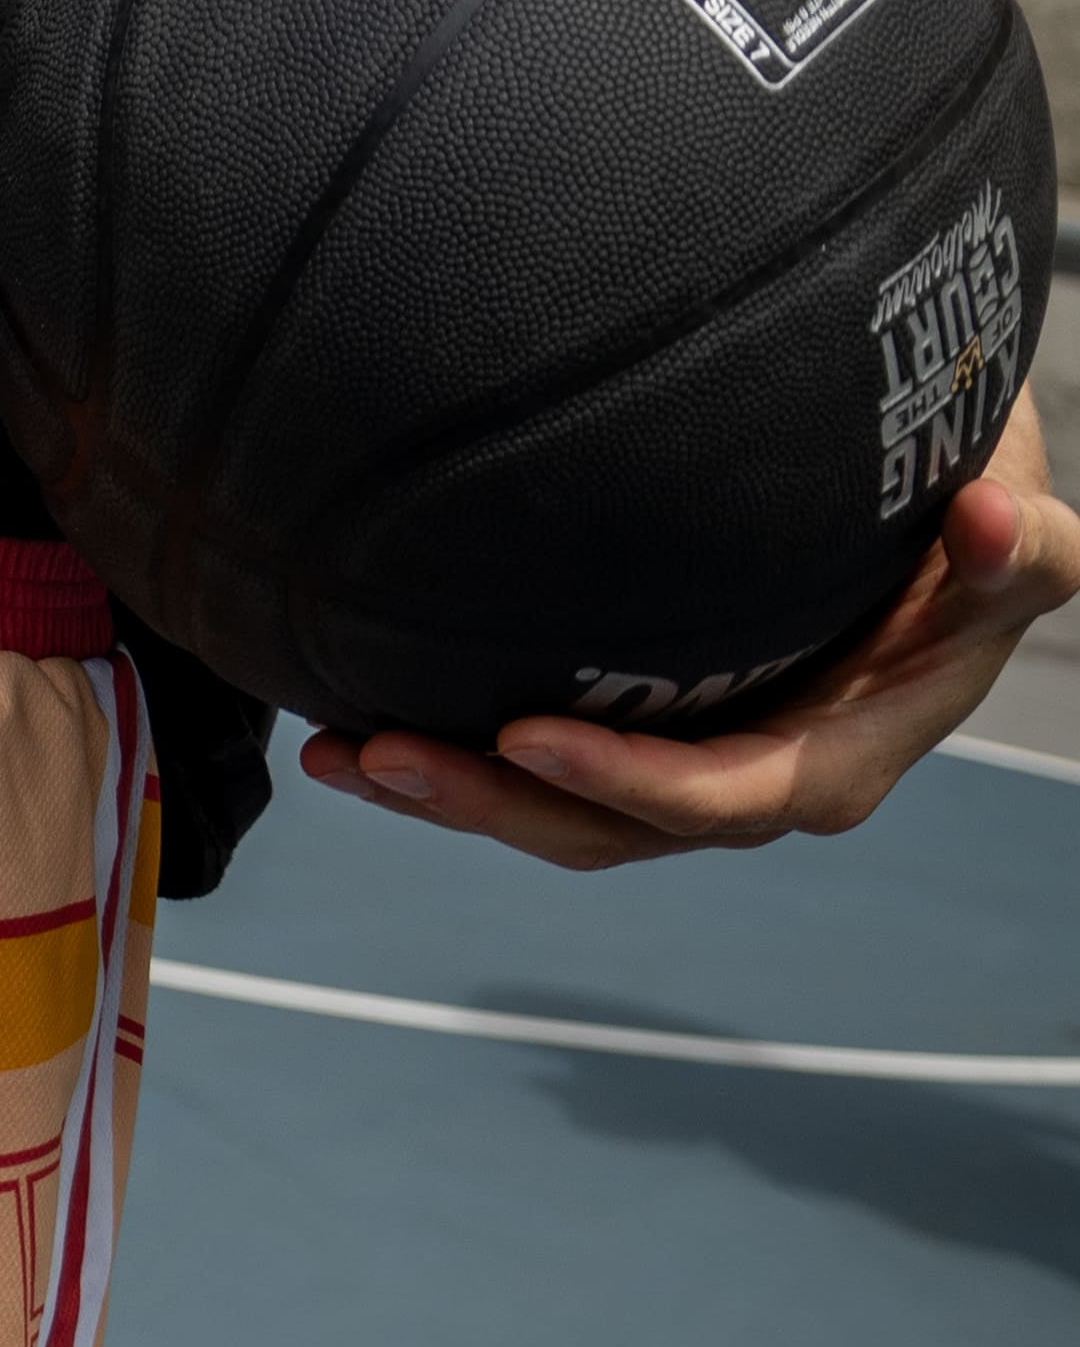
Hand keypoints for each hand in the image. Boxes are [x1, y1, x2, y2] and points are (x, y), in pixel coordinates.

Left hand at [301, 405, 1078, 869]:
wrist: (928, 541)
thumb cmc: (973, 537)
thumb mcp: (1014, 540)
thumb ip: (1019, 546)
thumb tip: (992, 517)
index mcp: (829, 763)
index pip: (713, 796)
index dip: (624, 781)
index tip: (526, 733)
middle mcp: (742, 788)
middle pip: (598, 829)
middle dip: (485, 803)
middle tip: (376, 752)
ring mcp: (672, 777)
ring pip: (543, 815)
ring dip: (437, 793)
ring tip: (335, 750)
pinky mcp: (625, 749)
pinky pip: (523, 772)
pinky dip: (441, 750)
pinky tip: (346, 715)